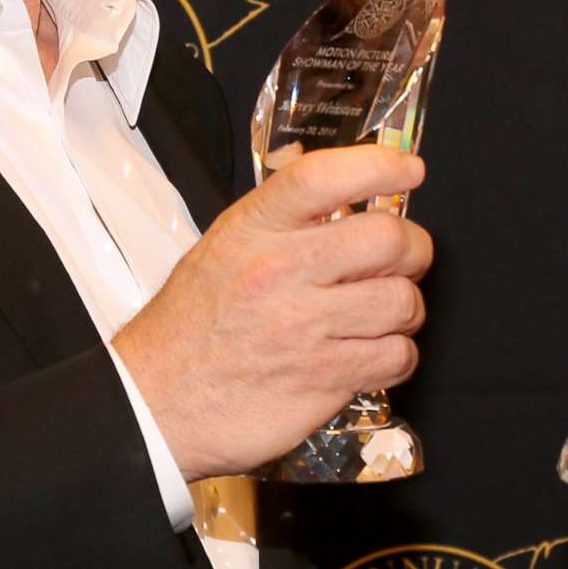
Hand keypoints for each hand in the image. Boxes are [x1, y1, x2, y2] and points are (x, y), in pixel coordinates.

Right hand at [116, 145, 431, 480]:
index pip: (324, 177)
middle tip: (402, 261)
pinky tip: (375, 354)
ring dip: (406, 309)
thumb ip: (284, 222)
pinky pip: (395, 356)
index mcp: (254, 230)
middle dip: (412, 249)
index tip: (409, 169)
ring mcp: (304, 328)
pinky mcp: (322, 379)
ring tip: (384, 314)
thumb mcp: (224, 248)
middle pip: (388, 239)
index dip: (379, 164)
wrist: (155, 404)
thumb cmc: (191, 327)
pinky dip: (397, 356)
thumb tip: (352, 200)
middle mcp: (280, 272)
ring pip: (402, 301)